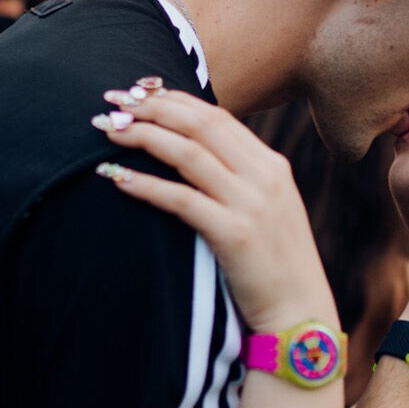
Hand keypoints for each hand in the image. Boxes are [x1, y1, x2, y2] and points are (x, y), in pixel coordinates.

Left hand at [93, 84, 337, 331]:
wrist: (300, 315)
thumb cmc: (273, 265)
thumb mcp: (266, 209)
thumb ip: (239, 179)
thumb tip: (191, 153)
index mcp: (272, 165)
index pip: (216, 116)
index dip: (173, 99)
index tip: (137, 92)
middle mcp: (265, 176)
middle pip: (200, 124)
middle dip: (152, 107)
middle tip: (113, 101)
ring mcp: (252, 204)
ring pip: (188, 153)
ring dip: (143, 136)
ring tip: (108, 130)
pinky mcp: (235, 234)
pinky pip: (181, 199)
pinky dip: (145, 184)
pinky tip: (116, 177)